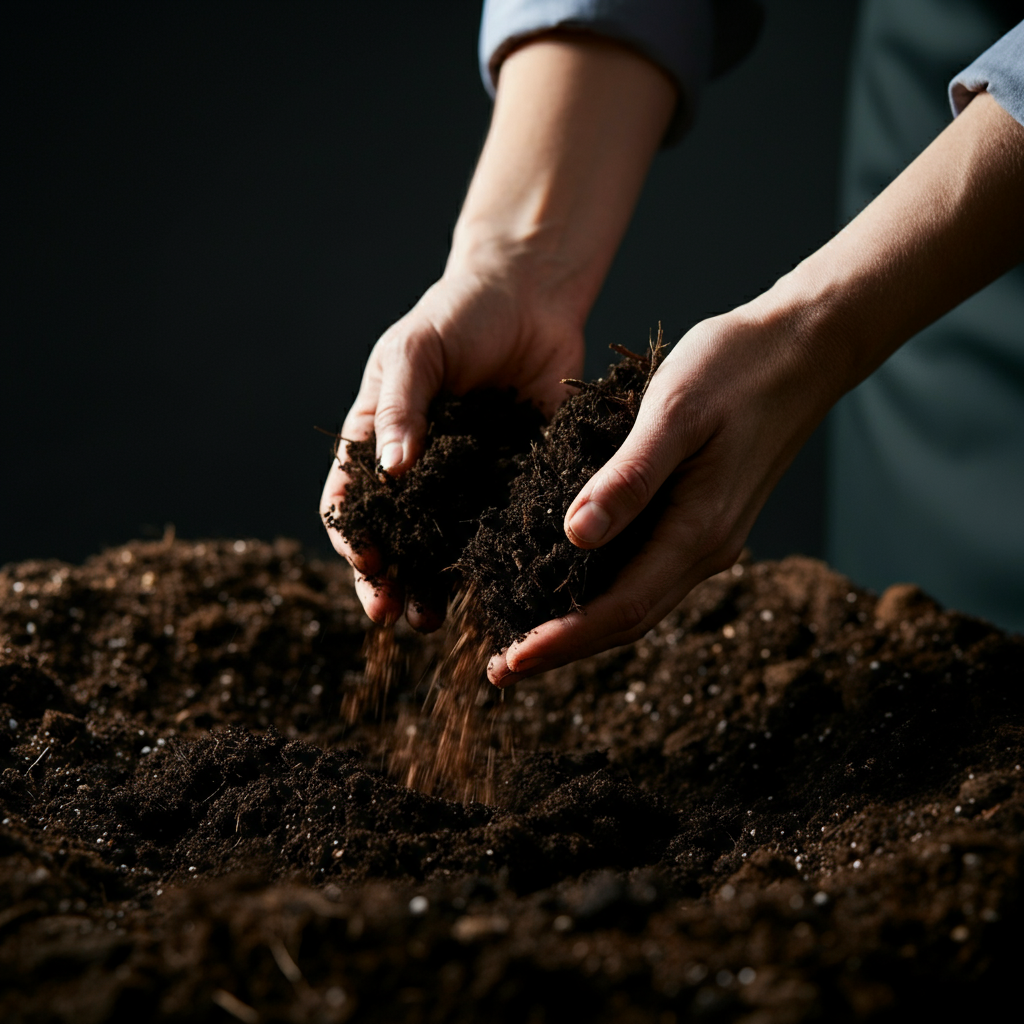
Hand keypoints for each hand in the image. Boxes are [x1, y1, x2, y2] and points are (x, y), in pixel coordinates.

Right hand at [320, 34, 675, 629]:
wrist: (530, 298)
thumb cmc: (459, 315)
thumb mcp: (417, 352)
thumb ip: (401, 408)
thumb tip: (390, 472)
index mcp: (379, 442)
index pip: (351, 504)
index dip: (354, 541)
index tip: (369, 570)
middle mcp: (417, 473)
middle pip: (394, 541)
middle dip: (391, 582)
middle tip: (401, 617)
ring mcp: (464, 483)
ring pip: (441, 549)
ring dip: (434, 588)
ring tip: (437, 621)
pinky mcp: (511, 484)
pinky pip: (497, 531)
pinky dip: (490, 565)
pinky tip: (494, 590)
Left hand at [487, 303, 834, 683]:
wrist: (804, 345)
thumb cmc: (739, 367)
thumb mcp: (675, 411)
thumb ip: (629, 477)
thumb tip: (577, 537)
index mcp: (699, 530)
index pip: (620, 610)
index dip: (561, 641)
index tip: (506, 664)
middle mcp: (705, 548)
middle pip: (626, 621)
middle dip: (561, 649)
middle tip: (499, 669)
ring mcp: (707, 536)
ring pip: (636, 601)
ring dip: (579, 625)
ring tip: (522, 636)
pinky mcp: (702, 518)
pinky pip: (645, 571)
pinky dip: (601, 590)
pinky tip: (567, 581)